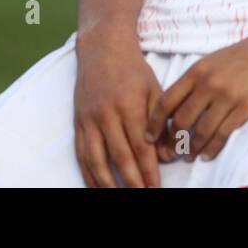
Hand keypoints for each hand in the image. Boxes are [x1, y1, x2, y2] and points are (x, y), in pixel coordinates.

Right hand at [74, 29, 163, 187]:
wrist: (102, 50)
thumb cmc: (133, 71)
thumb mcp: (154, 91)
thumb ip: (162, 124)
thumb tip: (169, 155)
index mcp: (130, 106)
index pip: (141, 147)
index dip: (149, 171)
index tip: (156, 188)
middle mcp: (108, 114)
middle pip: (120, 157)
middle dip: (132, 182)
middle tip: (143, 196)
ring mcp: (89, 120)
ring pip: (97, 160)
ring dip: (108, 184)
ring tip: (119, 197)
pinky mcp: (78, 123)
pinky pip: (81, 154)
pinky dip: (88, 174)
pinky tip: (97, 187)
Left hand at [146, 31, 247, 162]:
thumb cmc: (244, 53)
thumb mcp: (212, 60)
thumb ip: (194, 80)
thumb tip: (174, 107)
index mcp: (197, 70)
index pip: (166, 101)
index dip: (154, 123)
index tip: (148, 136)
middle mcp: (208, 84)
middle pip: (181, 120)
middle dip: (172, 141)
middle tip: (170, 152)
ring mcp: (227, 96)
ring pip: (201, 131)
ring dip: (191, 148)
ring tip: (188, 156)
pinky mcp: (245, 107)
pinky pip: (223, 134)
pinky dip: (212, 148)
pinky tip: (206, 154)